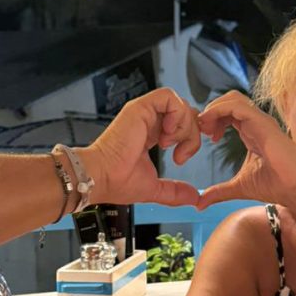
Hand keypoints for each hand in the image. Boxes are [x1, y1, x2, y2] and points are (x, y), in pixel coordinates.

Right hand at [82, 88, 201, 206]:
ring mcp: (144, 112)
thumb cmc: (116, 181)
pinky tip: (167, 133)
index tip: (184, 155)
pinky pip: (168, 97)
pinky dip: (176, 114)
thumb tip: (194, 198)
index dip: (190, 136)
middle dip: (192, 133)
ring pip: (180, 104)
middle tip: (182, 153)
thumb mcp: (155, 188)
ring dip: (184, 126)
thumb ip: (175, 191)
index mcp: (150, 135)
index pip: (180, 125)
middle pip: (186, 113)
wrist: (101, 177)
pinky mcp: (140, 108)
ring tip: (169, 145)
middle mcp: (148, 121)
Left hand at [196, 91, 295, 210]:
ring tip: (205, 128)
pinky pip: (237, 107)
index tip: (206, 137)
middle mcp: (257, 123)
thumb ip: (219, 192)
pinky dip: (219, 111)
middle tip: (203, 131)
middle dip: (211, 111)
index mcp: (252, 131)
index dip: (213, 119)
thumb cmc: (277, 186)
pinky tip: (211, 128)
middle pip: (229, 100)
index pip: (229, 113)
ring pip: (233, 99)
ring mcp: (261, 121)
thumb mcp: (239, 187)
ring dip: (213, 109)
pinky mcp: (263, 123)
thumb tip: (199, 203)